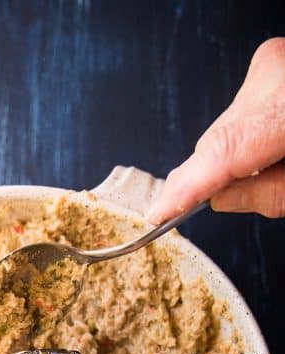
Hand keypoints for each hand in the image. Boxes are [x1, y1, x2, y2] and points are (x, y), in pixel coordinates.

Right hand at [147, 38, 284, 222]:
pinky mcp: (273, 64)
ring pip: (228, 129)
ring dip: (240, 159)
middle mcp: (274, 74)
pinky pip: (242, 113)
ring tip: (280, 163)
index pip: (221, 152)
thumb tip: (221, 198)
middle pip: (219, 142)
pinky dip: (251, 139)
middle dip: (218, 178)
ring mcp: (272, 64)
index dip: (186, 188)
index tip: (158, 213)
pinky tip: (275, 146)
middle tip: (247, 197)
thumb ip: (270, 195)